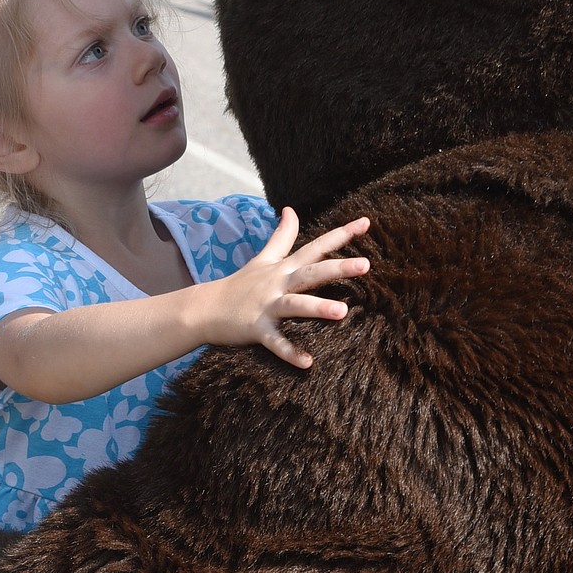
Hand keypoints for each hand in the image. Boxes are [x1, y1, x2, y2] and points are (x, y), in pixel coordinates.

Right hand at [197, 210, 370, 368]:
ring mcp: (267, 306)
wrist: (205, 308)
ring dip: (317, 308)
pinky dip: (290, 352)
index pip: (317, 247)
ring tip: (343, 312)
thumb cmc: (240, 285)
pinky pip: (276, 342)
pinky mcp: (256, 328)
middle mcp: (278, 283)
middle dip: (337, 268)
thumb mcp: (263, 258)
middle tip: (365, 265)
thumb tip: (290, 209)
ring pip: (295, 305)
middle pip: (311, 273)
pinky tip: (308, 362)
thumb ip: (281, 236)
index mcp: (284, 268)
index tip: (366, 223)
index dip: (342, 234)